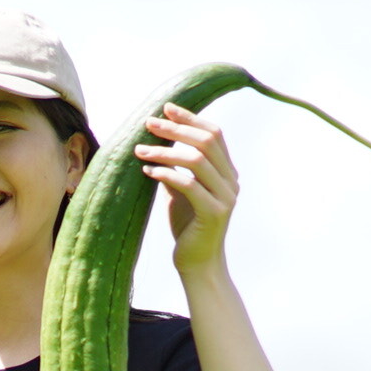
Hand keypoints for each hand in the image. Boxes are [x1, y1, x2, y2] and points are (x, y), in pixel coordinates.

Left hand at [139, 104, 241, 269]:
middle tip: (148, 124)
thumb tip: (159, 141)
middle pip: (206, 141)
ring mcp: (225, 197)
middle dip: (176, 129)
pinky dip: (166, 174)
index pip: (214, 134)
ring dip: (165, 151)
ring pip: (197, 161)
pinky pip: (189, 186)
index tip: (166, 108)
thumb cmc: (188, 225)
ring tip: (139, 150)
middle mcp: (231, 181)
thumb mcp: (181, 190)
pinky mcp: (214, 213)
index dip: (191, 118)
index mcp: (227, 172)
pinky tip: (147, 171)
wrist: (198, 262)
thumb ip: (178, 167)